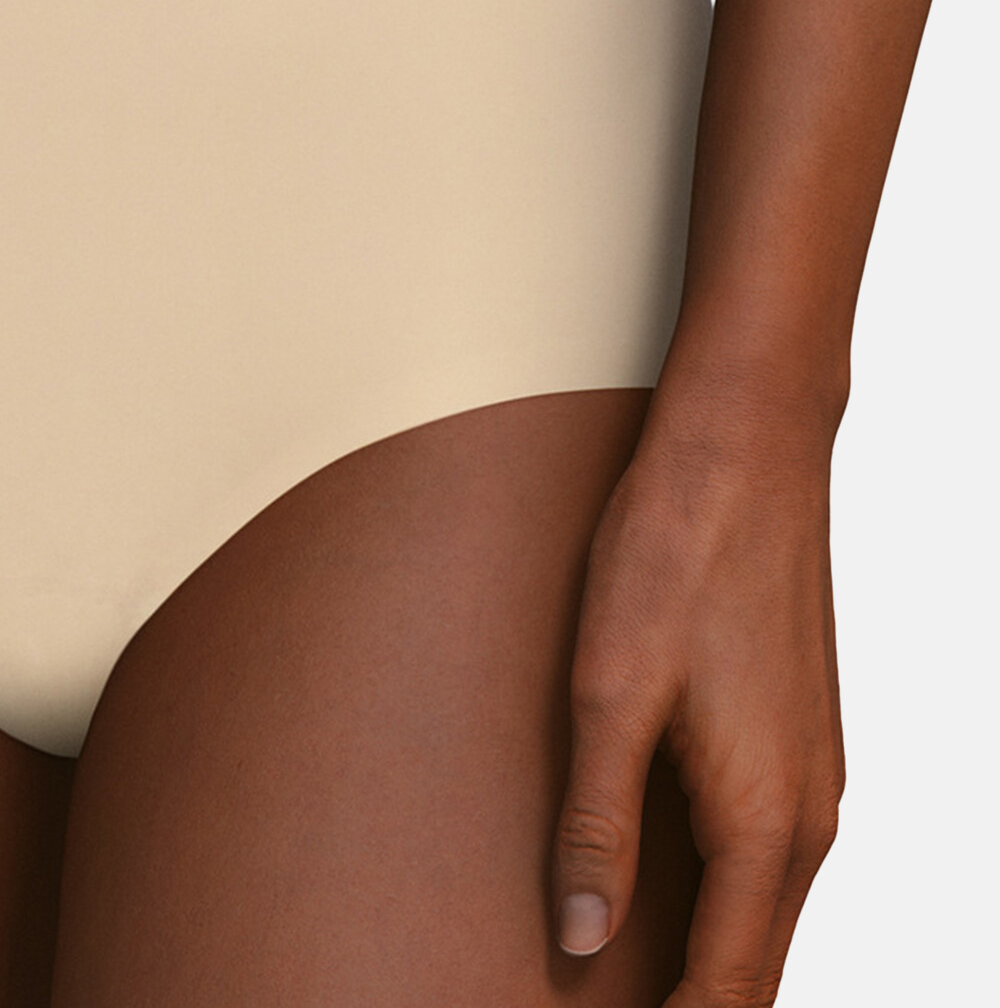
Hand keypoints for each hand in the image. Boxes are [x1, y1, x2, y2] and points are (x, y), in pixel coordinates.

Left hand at [551, 369, 845, 1006]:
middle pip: (755, 964)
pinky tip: (663, 877)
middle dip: (691, 1004)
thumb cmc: (677, 552)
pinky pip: (768, 850)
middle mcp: (809, 810)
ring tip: (623, 971)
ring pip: (763, 909)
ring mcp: (814, 769)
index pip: (725, 990)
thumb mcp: (611, 691)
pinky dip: (722, 891)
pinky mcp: (800, 730)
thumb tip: (583, 940)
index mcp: (766, 820)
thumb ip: (596, 826)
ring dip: (705, 952)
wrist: (746, 444)